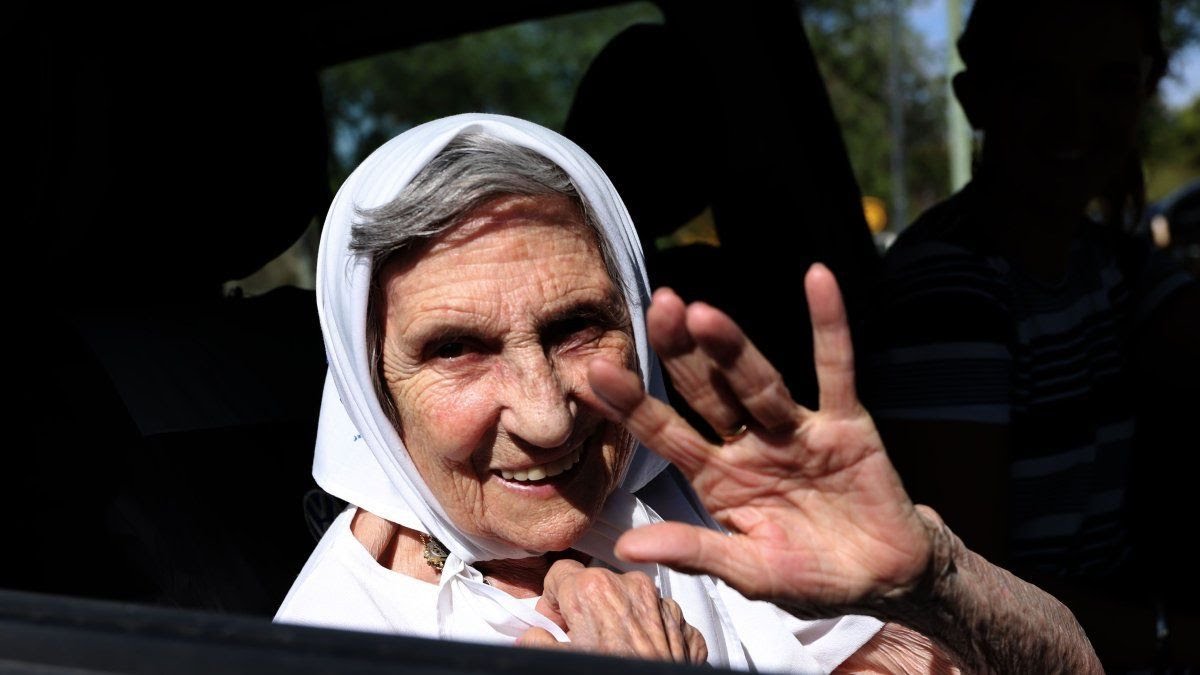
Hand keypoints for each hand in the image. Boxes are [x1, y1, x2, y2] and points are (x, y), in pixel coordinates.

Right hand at [516, 559, 707, 663]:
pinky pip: (655, 615)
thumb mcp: (558, 662)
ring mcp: (660, 602)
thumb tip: (533, 635)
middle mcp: (630, 584)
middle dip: (586, 607)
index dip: (552, 600)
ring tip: (614, 650)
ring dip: (617, 616)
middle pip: (595, 583)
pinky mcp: (682, 621)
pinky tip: (638, 654)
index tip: (555, 623)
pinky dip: (646, 630)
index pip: (560, 573)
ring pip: (627, 597)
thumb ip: (536, 640)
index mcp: (593, 588)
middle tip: (582, 640)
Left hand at [587, 263, 936, 614]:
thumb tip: (628, 549)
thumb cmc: (810, 576)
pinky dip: (830, 326)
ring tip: (701, 312)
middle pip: (708, 394)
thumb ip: (696, 552)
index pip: (666, 434)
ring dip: (732, 347)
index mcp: (718, 480)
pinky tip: (818, 280)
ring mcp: (795, 431)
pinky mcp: (845, 425)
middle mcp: (749, 445)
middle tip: (656, 308)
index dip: (634, 404)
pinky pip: (836, 370)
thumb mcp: (751, 573)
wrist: (884, 581)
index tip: (597, 370)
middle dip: (680, 355)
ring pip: (758, 383)